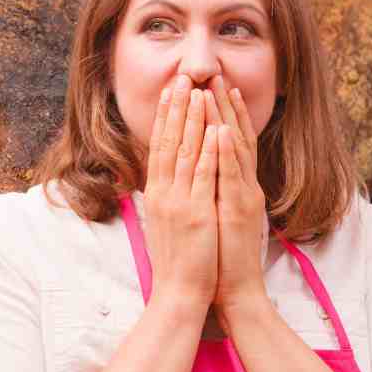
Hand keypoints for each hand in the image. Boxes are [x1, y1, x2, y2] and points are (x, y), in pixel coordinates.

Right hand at [142, 74, 219, 309]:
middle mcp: (163, 193)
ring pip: (185, 152)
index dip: (165, 118)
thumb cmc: (177, 263)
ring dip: (192, 120)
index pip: (159, 147)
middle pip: (168, 142)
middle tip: (182, 78)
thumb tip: (163, 179)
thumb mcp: (164, 224)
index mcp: (156, 194)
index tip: (170, 92)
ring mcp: (178, 202)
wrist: (179, 293)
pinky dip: (209, 150)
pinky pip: (203, 176)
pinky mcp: (196, 213)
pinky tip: (215, 129)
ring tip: (198, 91)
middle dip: (176, 108)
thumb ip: (165, 198)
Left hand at [199, 75, 267, 330]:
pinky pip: (232, 177)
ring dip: (226, 118)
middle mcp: (242, 187)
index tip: (208, 89)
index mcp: (234, 188)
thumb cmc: (221, 257)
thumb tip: (200, 176)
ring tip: (217, 91)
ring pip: (235, 150)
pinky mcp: (238, 211)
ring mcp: (242, 196)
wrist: (234, 289)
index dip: (220, 115)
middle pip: (234, 137)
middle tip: (214, 75)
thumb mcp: (213, 216)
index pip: (227, 144)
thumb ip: (212, 194)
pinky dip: (227, 153)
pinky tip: (222, 132)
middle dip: (224, 105)